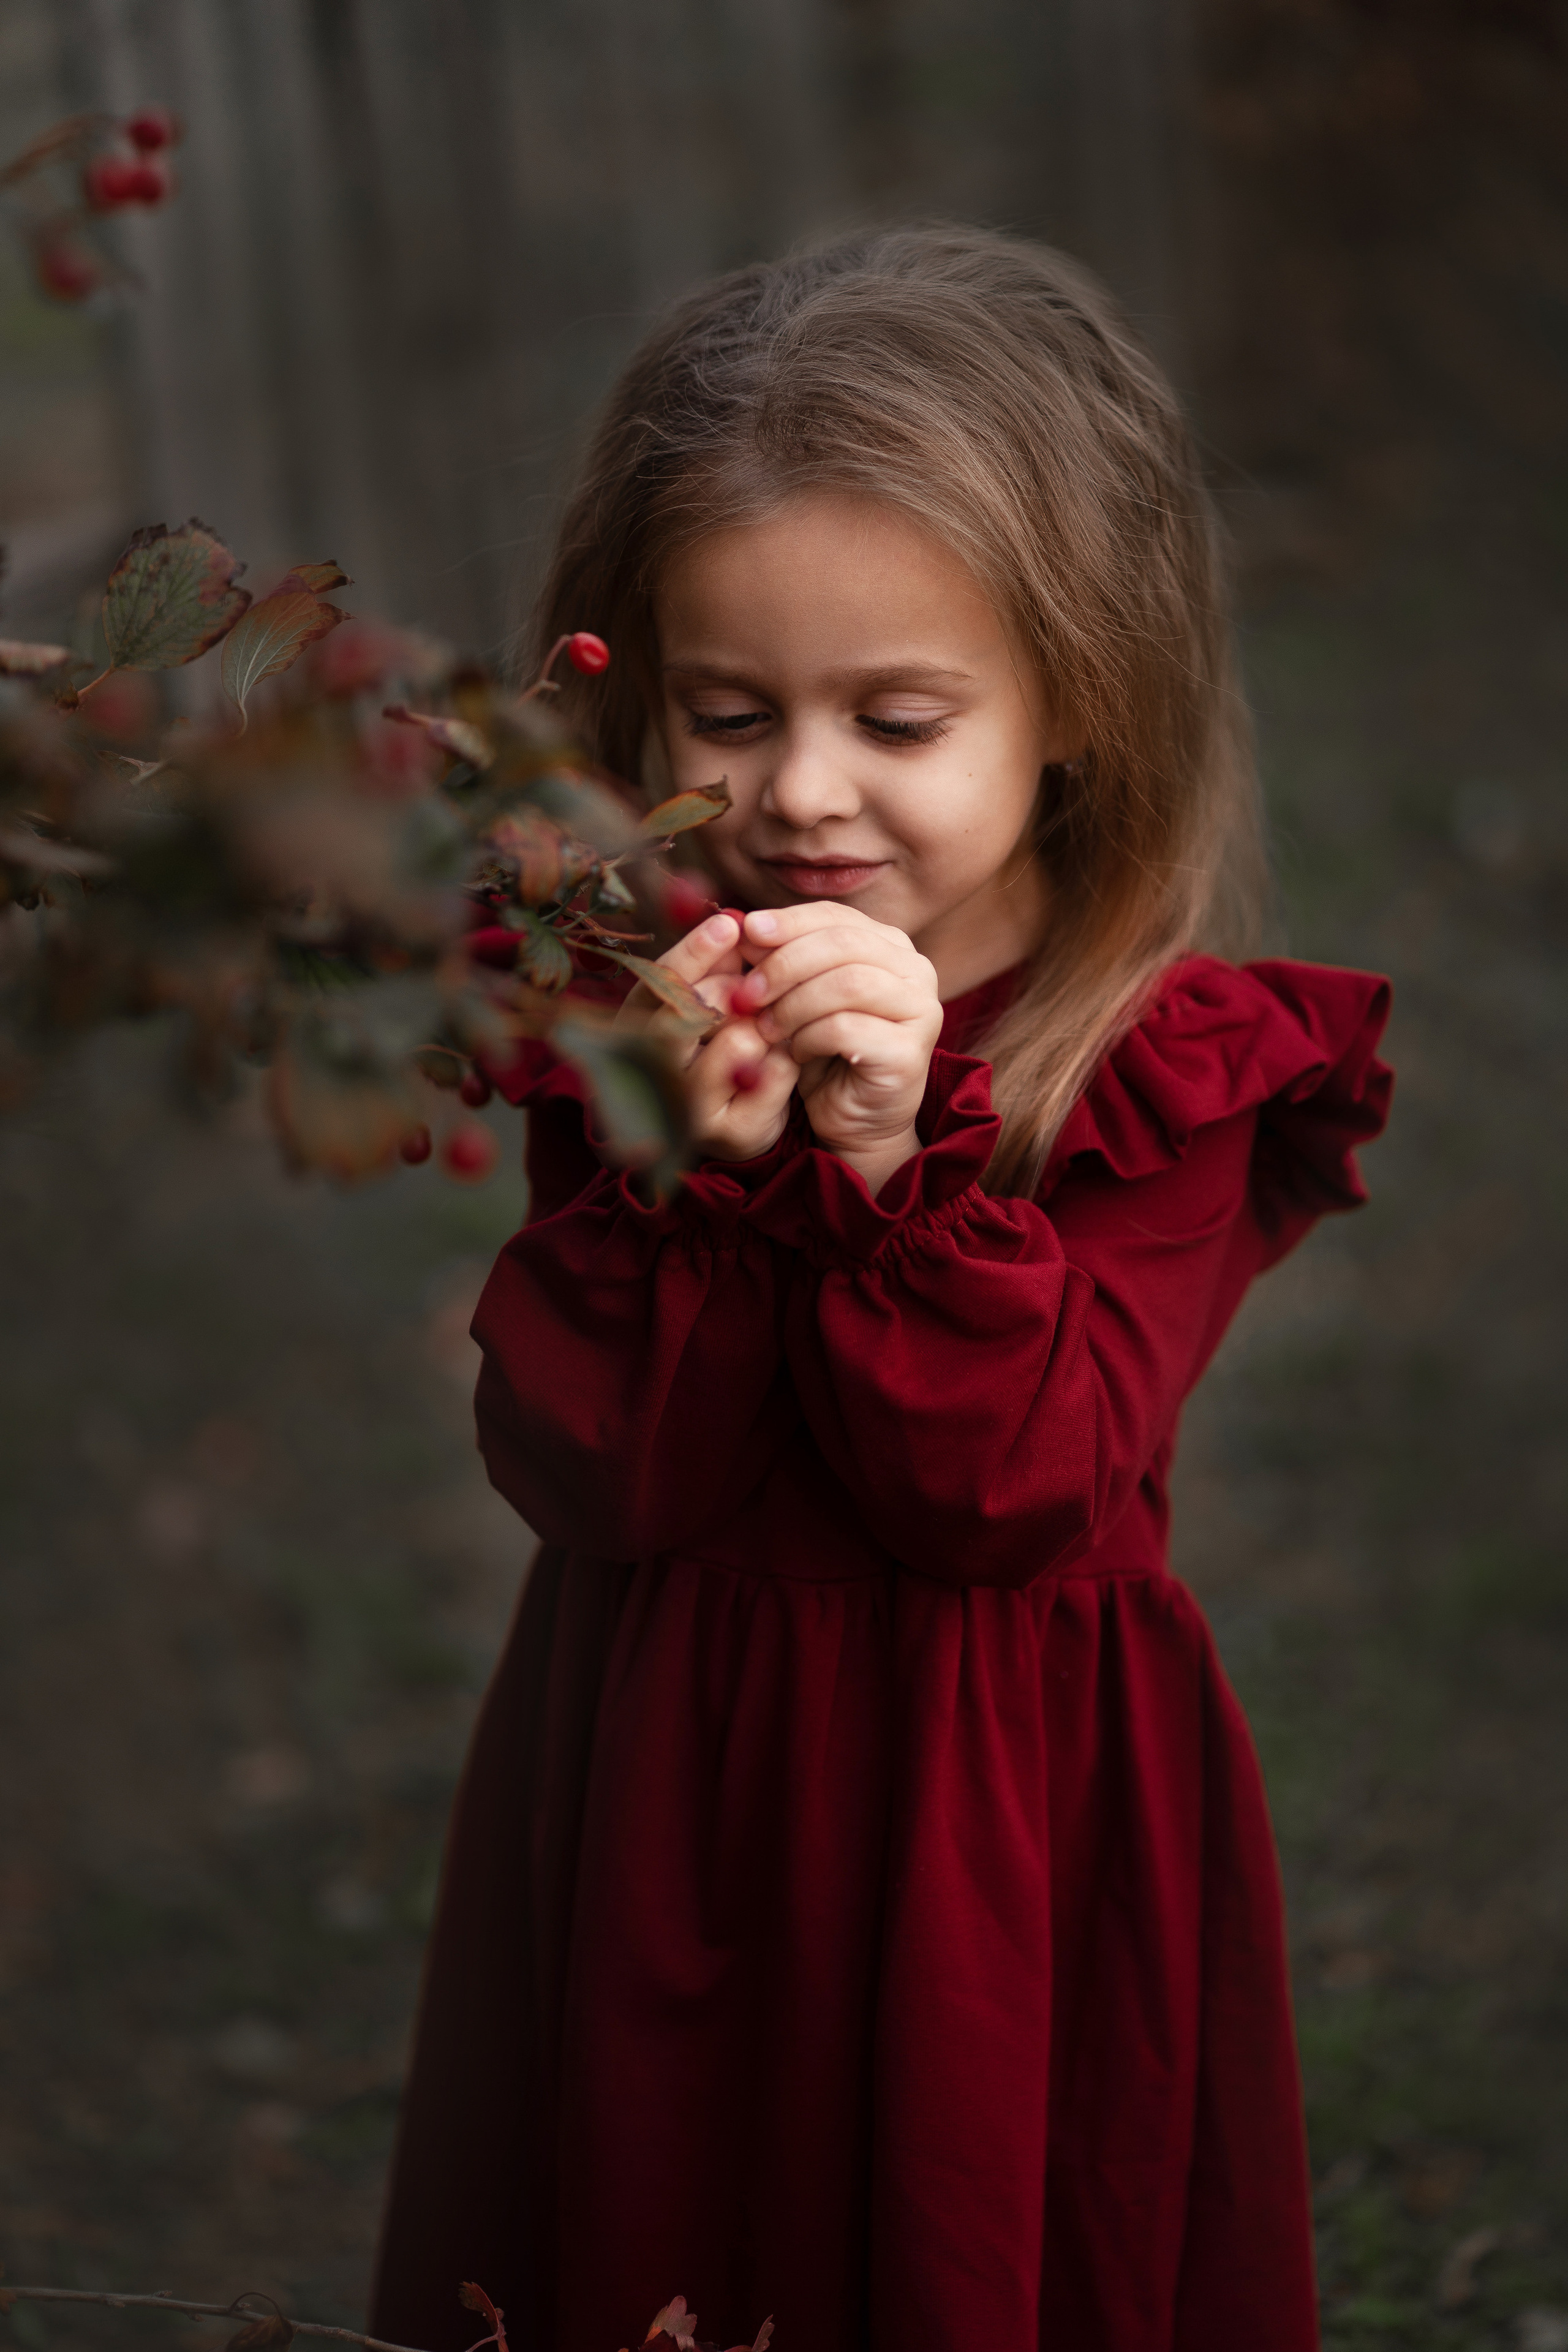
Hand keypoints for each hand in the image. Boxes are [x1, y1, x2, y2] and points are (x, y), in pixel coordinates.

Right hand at [625, 911, 798, 1161]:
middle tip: (753, 981)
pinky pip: (768, 1078)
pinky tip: (782, 1056)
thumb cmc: (723, 1045)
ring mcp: (690, 1108)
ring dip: (759, 1026)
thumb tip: (735, 921)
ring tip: (767, 1024)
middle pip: (686, 1016)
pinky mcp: (730, 1133)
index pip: (658, 984)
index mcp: (638, 1029)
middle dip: (729, 990)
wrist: (744, 1118)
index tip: (729, 924)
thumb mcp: (717, 1001)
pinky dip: (783, 1059)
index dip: (693, 952)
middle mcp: (654, 1072)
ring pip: (732, 1044)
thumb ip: (722, 965)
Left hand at [731, 904, 941, 1192]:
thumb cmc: (824, 1053)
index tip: (747, 932)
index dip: (789, 921)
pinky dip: (808, 1038)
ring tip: (768, 1027)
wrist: (853, 1120)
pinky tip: (795, 1053)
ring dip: (795, 1004)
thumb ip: (783, 958)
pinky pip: (846, 1028)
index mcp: (890, 945)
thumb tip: (746, 926)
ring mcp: (922, 1009)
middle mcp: (916, 970)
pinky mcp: (910, 1052)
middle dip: (786, 963)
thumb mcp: (798, 995)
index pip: (836, 916)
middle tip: (748, 992)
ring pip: (847, 983)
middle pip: (843, 943)